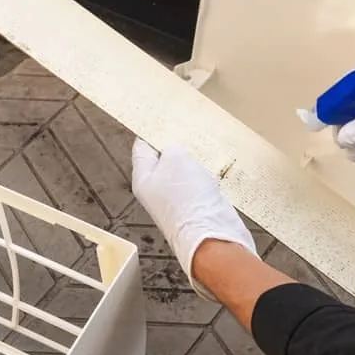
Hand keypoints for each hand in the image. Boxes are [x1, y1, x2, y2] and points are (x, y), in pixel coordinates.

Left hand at [131, 140, 256, 298]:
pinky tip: (211, 179)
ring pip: (183, 172)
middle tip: (187, 137)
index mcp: (143, 179)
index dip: (152, 132)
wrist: (212, 234)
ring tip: (201, 162)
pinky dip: (206, 179)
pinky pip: (198, 185)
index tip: (161, 120)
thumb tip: (176, 151)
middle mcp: (155, 191)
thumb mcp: (177, 158)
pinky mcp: (194, 207)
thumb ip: (173, 148)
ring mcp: (175, 201)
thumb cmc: (188, 200)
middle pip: (163, 160)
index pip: (142, 147)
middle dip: (177, 149)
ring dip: (194, 165)